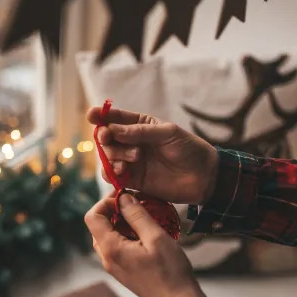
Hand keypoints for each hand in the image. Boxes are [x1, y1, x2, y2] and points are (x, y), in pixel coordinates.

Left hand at [85, 192, 225, 296]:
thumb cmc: (170, 271)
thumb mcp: (156, 237)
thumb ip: (137, 215)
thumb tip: (123, 197)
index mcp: (111, 249)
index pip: (92, 217)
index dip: (105, 202)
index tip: (125, 196)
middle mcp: (107, 259)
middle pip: (98, 226)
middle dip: (114, 211)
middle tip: (136, 203)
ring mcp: (114, 267)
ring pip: (108, 237)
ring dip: (122, 223)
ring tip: (144, 218)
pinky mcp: (123, 272)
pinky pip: (117, 247)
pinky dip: (127, 235)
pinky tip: (147, 234)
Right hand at [87, 106, 217, 204]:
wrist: (204, 176)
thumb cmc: (189, 149)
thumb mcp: (168, 133)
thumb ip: (140, 132)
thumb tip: (112, 130)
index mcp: (140, 125)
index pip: (116, 118)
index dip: (101, 116)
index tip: (92, 115)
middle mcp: (132, 142)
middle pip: (107, 138)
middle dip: (105, 138)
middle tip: (109, 138)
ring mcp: (132, 161)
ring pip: (108, 157)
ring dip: (113, 156)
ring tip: (133, 159)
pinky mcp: (133, 180)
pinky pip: (113, 176)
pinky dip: (112, 172)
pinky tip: (122, 171)